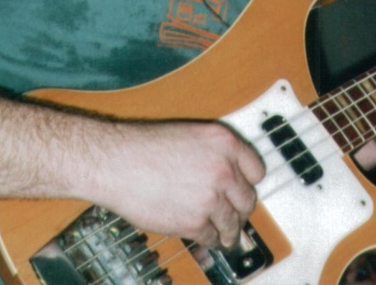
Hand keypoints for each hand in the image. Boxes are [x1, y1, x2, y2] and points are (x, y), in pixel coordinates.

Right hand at [89, 119, 264, 248]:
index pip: (256, 169)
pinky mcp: (195, 221)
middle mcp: (223, 168)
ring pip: (233, 222)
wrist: (118, 162)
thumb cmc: (146, 147)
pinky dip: (210, 240)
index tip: (244, 191)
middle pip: (248, 199)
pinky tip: (206, 237)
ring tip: (225, 234)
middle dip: (240, 209)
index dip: (249, 183)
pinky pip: (213, 237)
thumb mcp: (191, 136)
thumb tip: (230, 179)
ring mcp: (211, 196)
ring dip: (229, 231)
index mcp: (224, 141)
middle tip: (234, 214)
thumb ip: (215, 155)